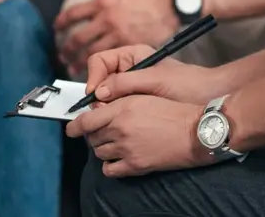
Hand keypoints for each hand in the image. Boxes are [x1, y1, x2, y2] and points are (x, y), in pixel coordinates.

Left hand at [54, 0, 178, 71]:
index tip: (58, 27)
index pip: (74, 14)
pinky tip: (97, 70)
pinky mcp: (130, 46)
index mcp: (104, 2)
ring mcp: (118, 35)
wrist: (172, 3)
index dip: (62, 22)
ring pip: (92, 53)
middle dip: (67, 48)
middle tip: (62, 54)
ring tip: (73, 67)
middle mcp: (108, 20)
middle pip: (79, 38)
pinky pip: (111, 59)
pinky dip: (101, 67)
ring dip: (79, 62)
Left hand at [65, 94, 208, 177]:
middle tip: (101, 132)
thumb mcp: (144, 96)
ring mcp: (126, 148)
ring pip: (99, 152)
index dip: (75, 126)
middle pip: (92, 137)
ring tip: (113, 143)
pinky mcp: (135, 165)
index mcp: (122, 108)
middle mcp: (120, 128)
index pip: (87, 120)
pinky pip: (110, 170)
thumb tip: (100, 106)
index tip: (71, 128)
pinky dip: (109, 165)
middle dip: (92, 135)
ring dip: (102, 148)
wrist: (194, 132)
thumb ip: (119, 100)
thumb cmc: (173, 111)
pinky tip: (117, 159)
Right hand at [84, 44, 219, 105]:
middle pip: (99, 80)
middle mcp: (129, 69)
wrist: (210, 98)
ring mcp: (132, 87)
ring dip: (105, 107)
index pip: (99, 61)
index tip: (95, 94)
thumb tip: (98, 92)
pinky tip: (122, 122)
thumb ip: (125, 83)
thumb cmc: (188, 84)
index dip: (93, 77)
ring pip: (105, 96)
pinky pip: (117, 108)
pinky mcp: (136, 103)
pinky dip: (115, 114)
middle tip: (103, 110)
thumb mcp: (155, 80)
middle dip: (97, 95)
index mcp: (132, 55)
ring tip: (114, 117)